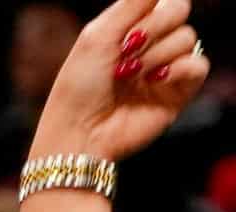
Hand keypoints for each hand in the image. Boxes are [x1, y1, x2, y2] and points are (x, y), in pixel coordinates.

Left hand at [35, 0, 209, 160]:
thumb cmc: (79, 86)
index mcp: (129, 28)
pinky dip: (180, 69)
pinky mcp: (179, 91)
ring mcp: (166, 67)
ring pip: (188, 37)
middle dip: (155, 27)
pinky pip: (199, 64)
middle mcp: (151, 44)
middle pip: (179, 10)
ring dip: (156, 54)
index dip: (152, 8)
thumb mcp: (97, 36)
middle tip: (127, 50)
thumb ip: (130, 5)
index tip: (129, 27)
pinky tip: (155, 81)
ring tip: (130, 75)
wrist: (80, 131)